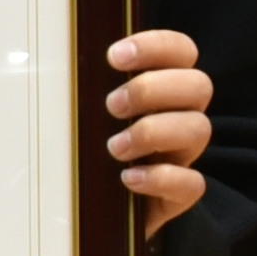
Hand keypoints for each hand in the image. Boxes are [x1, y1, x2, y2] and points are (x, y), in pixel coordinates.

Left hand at [103, 29, 213, 233]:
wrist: (89, 209)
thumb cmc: (86, 147)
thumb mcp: (85, 111)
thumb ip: (85, 85)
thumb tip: (56, 61)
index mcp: (162, 87)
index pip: (182, 51)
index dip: (157, 46)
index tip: (114, 56)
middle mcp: (180, 116)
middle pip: (199, 85)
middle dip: (152, 89)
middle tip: (111, 105)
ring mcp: (183, 156)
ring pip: (200, 129)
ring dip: (154, 131)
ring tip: (114, 147)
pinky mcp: (178, 195)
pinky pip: (193, 184)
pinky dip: (161, 178)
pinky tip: (127, 179)